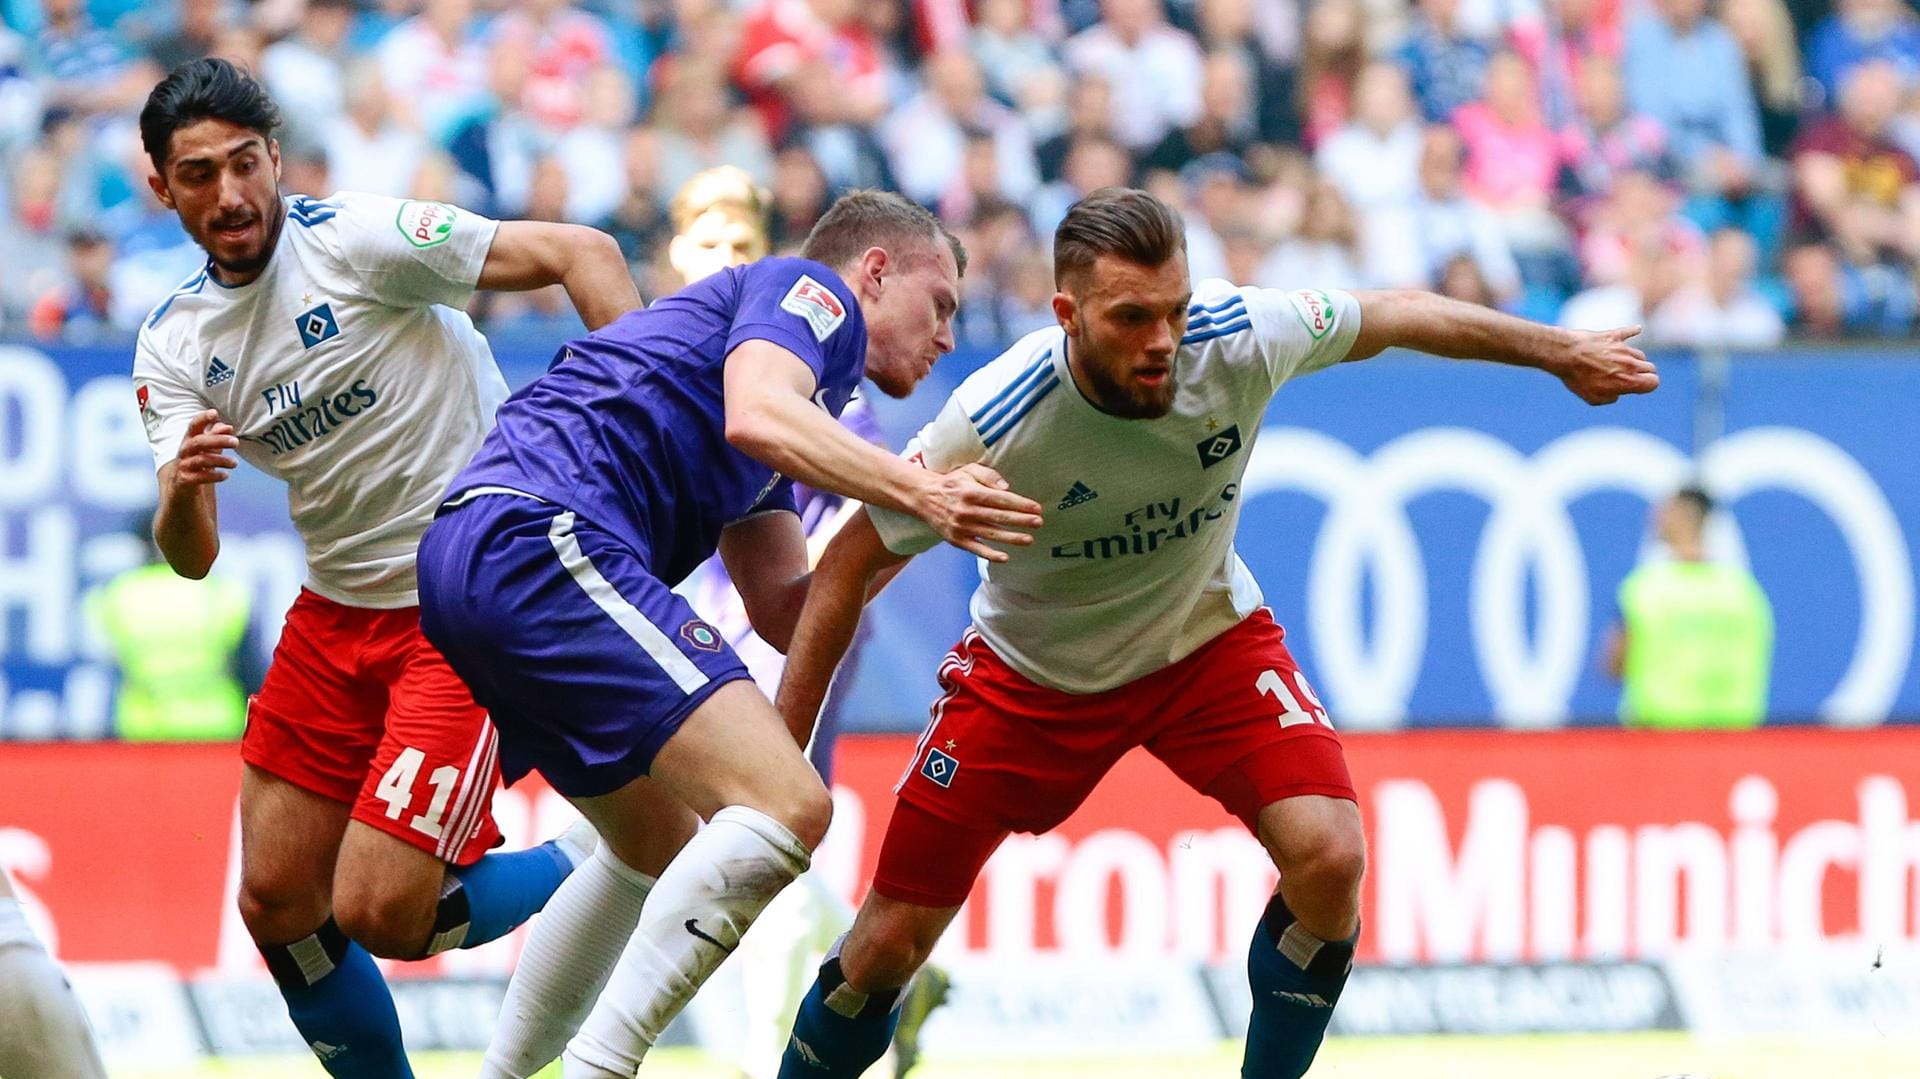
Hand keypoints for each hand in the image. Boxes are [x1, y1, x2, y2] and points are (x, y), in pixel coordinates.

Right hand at [173, 409, 238, 484]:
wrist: (180, 484)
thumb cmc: (197, 459)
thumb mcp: (207, 447)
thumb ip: (216, 436)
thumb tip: (228, 427)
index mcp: (190, 439)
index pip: (194, 426)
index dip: (202, 418)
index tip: (215, 413)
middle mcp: (184, 450)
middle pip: (199, 442)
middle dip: (218, 441)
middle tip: (236, 442)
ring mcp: (183, 465)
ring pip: (201, 460)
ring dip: (220, 460)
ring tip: (235, 463)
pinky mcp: (185, 479)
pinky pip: (199, 477)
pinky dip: (214, 476)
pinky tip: (226, 475)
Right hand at [918, 463, 1043, 561]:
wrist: (924, 497)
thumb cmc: (952, 483)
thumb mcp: (969, 471)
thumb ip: (989, 476)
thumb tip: (1007, 488)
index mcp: (971, 492)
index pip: (1000, 499)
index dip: (1020, 504)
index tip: (1036, 508)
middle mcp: (966, 510)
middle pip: (998, 517)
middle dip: (1021, 520)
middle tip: (1039, 523)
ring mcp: (961, 527)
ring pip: (990, 534)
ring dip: (1011, 538)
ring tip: (1029, 539)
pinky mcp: (956, 540)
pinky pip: (976, 549)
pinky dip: (990, 554)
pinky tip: (1005, 557)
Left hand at [1554, 327, 1658, 404]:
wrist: (1566, 354)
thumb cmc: (1578, 378)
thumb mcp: (1593, 398)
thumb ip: (1611, 398)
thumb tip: (1616, 393)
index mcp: (1629, 380)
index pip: (1654, 383)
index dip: (1648, 385)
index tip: (1637, 386)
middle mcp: (1630, 363)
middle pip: (1650, 368)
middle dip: (1643, 374)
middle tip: (1630, 377)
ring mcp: (1623, 348)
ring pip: (1639, 354)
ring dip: (1635, 360)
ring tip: (1621, 364)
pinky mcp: (1613, 336)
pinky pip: (1629, 332)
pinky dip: (1633, 332)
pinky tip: (1637, 330)